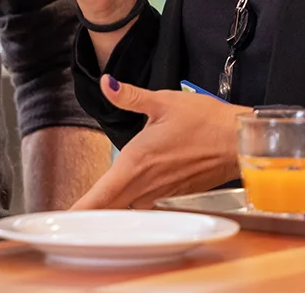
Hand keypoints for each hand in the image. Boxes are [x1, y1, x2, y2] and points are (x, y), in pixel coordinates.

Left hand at [71, 77, 246, 210]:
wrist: (241, 141)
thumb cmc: (206, 121)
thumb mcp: (163, 101)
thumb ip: (129, 96)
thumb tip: (106, 84)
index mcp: (137, 162)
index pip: (101, 194)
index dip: (80, 210)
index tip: (63, 220)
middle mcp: (146, 183)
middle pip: (110, 207)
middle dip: (90, 213)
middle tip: (70, 218)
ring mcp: (161, 192)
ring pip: (127, 206)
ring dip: (111, 208)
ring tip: (92, 211)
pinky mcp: (175, 193)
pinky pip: (146, 202)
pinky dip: (132, 203)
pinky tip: (128, 195)